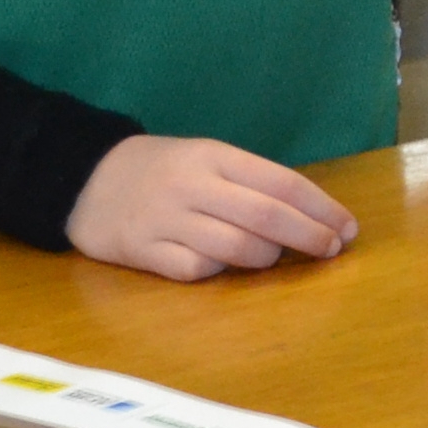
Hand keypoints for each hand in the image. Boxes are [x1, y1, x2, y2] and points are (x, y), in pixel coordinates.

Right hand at [66, 135, 356, 277]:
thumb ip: (251, 182)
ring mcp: (164, 219)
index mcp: (213, 156)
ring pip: (236, 248)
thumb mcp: (205, 159)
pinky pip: (196, 271)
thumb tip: (313, 215)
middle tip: (332, 249)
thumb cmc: (160, 171)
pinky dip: (217, 271)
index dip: (321, 208)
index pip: (282, 182)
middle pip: (266, 216)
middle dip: (309, 236)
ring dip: (265, 257)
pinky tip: (217, 264)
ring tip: (270, 255)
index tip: (348, 228)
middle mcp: (191, 185)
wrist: (80, 178)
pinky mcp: (141, 251)